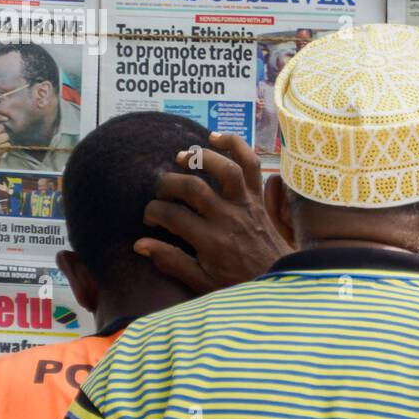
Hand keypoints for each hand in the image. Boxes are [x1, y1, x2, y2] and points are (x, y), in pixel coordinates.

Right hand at [135, 131, 289, 294]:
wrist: (279, 277)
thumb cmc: (238, 281)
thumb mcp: (202, 281)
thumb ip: (172, 262)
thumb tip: (140, 244)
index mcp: (211, 241)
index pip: (173, 216)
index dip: (153, 212)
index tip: (150, 218)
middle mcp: (229, 217)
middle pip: (193, 188)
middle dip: (168, 184)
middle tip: (160, 191)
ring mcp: (246, 203)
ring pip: (226, 169)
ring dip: (201, 157)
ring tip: (181, 157)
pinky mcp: (258, 196)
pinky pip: (252, 164)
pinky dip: (236, 145)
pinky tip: (215, 137)